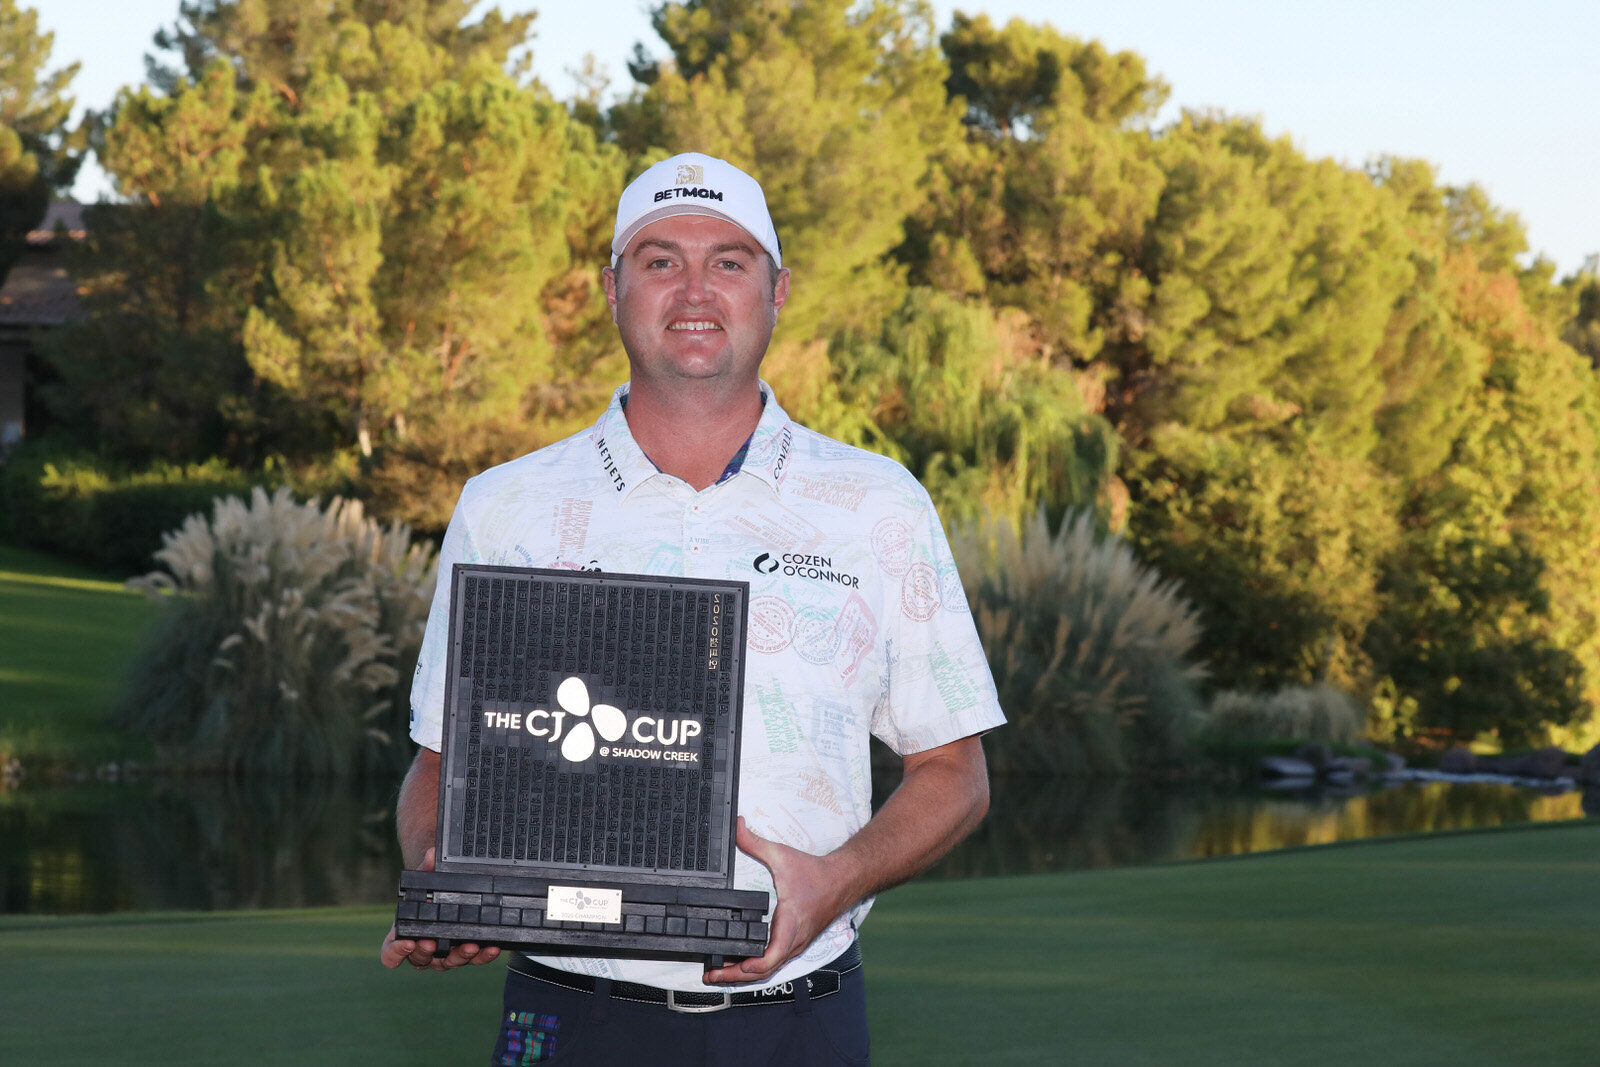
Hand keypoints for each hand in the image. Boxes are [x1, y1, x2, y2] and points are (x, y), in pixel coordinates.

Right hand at [380, 846, 501, 971]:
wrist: (443, 897)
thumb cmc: (427, 893)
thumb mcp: (425, 878)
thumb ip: (426, 868)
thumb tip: (431, 855)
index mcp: (402, 936)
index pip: (391, 954)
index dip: (396, 953)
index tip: (407, 943)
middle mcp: (421, 950)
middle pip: (420, 960)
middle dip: (427, 952)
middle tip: (433, 944)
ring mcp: (442, 956)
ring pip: (447, 963)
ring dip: (459, 956)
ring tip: (470, 946)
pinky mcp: (462, 954)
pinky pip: (472, 960)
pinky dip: (482, 956)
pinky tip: (491, 947)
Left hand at [702, 818, 852, 985]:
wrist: (843, 880)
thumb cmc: (816, 873)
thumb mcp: (782, 855)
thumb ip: (755, 842)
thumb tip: (737, 826)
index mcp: (789, 924)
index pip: (770, 958)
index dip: (749, 966)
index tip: (730, 965)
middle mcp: (793, 941)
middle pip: (763, 971)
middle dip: (735, 977)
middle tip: (710, 975)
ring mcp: (795, 946)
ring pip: (768, 970)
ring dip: (744, 974)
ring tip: (719, 972)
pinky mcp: (795, 944)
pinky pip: (774, 963)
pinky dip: (756, 967)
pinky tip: (740, 962)